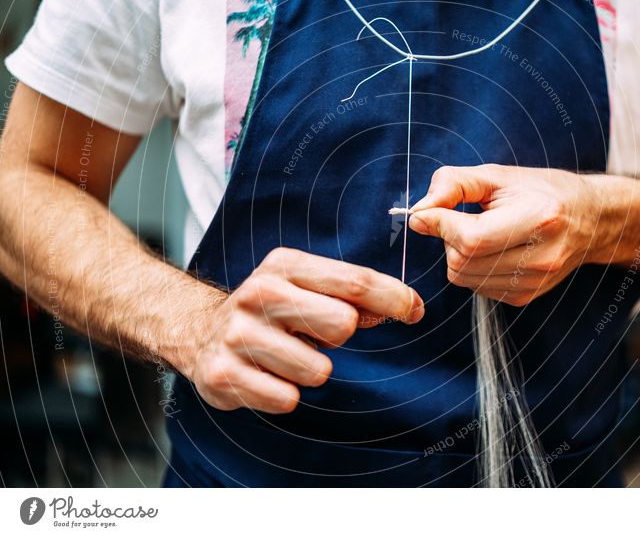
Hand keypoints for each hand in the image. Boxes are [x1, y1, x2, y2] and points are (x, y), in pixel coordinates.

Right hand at [186, 248, 424, 413]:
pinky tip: (266, 376)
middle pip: (342, 324)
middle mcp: (258, 294)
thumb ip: (353, 294)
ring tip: (285, 357)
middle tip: (313, 335)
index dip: (394, 298)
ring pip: (317, 370)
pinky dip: (285, 394)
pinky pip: (287, 399)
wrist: (200, 332)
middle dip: (338, 337)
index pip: (354, 281)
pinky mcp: (224, 375)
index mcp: (284, 266)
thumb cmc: (270, 309)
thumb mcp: (306, 286)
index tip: (414, 311)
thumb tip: (406, 306)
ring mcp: (238, 334)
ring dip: (310, 370)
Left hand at [408, 164, 602, 305]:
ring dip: (458, 254)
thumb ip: (453, 185)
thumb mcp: (498, 175)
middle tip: (466, 218)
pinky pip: (475, 286)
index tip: (431, 211)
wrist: (590, 220)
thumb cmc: (541, 191)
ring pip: (463, 278)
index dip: (439, 223)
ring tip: (483, 233)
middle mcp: (540, 258)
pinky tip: (493, 250)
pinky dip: (472, 268)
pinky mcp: (523, 297)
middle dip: (449, 239)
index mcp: (539, 219)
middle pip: (461, 262)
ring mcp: (533, 283)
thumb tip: (418, 214)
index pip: (470, 238)